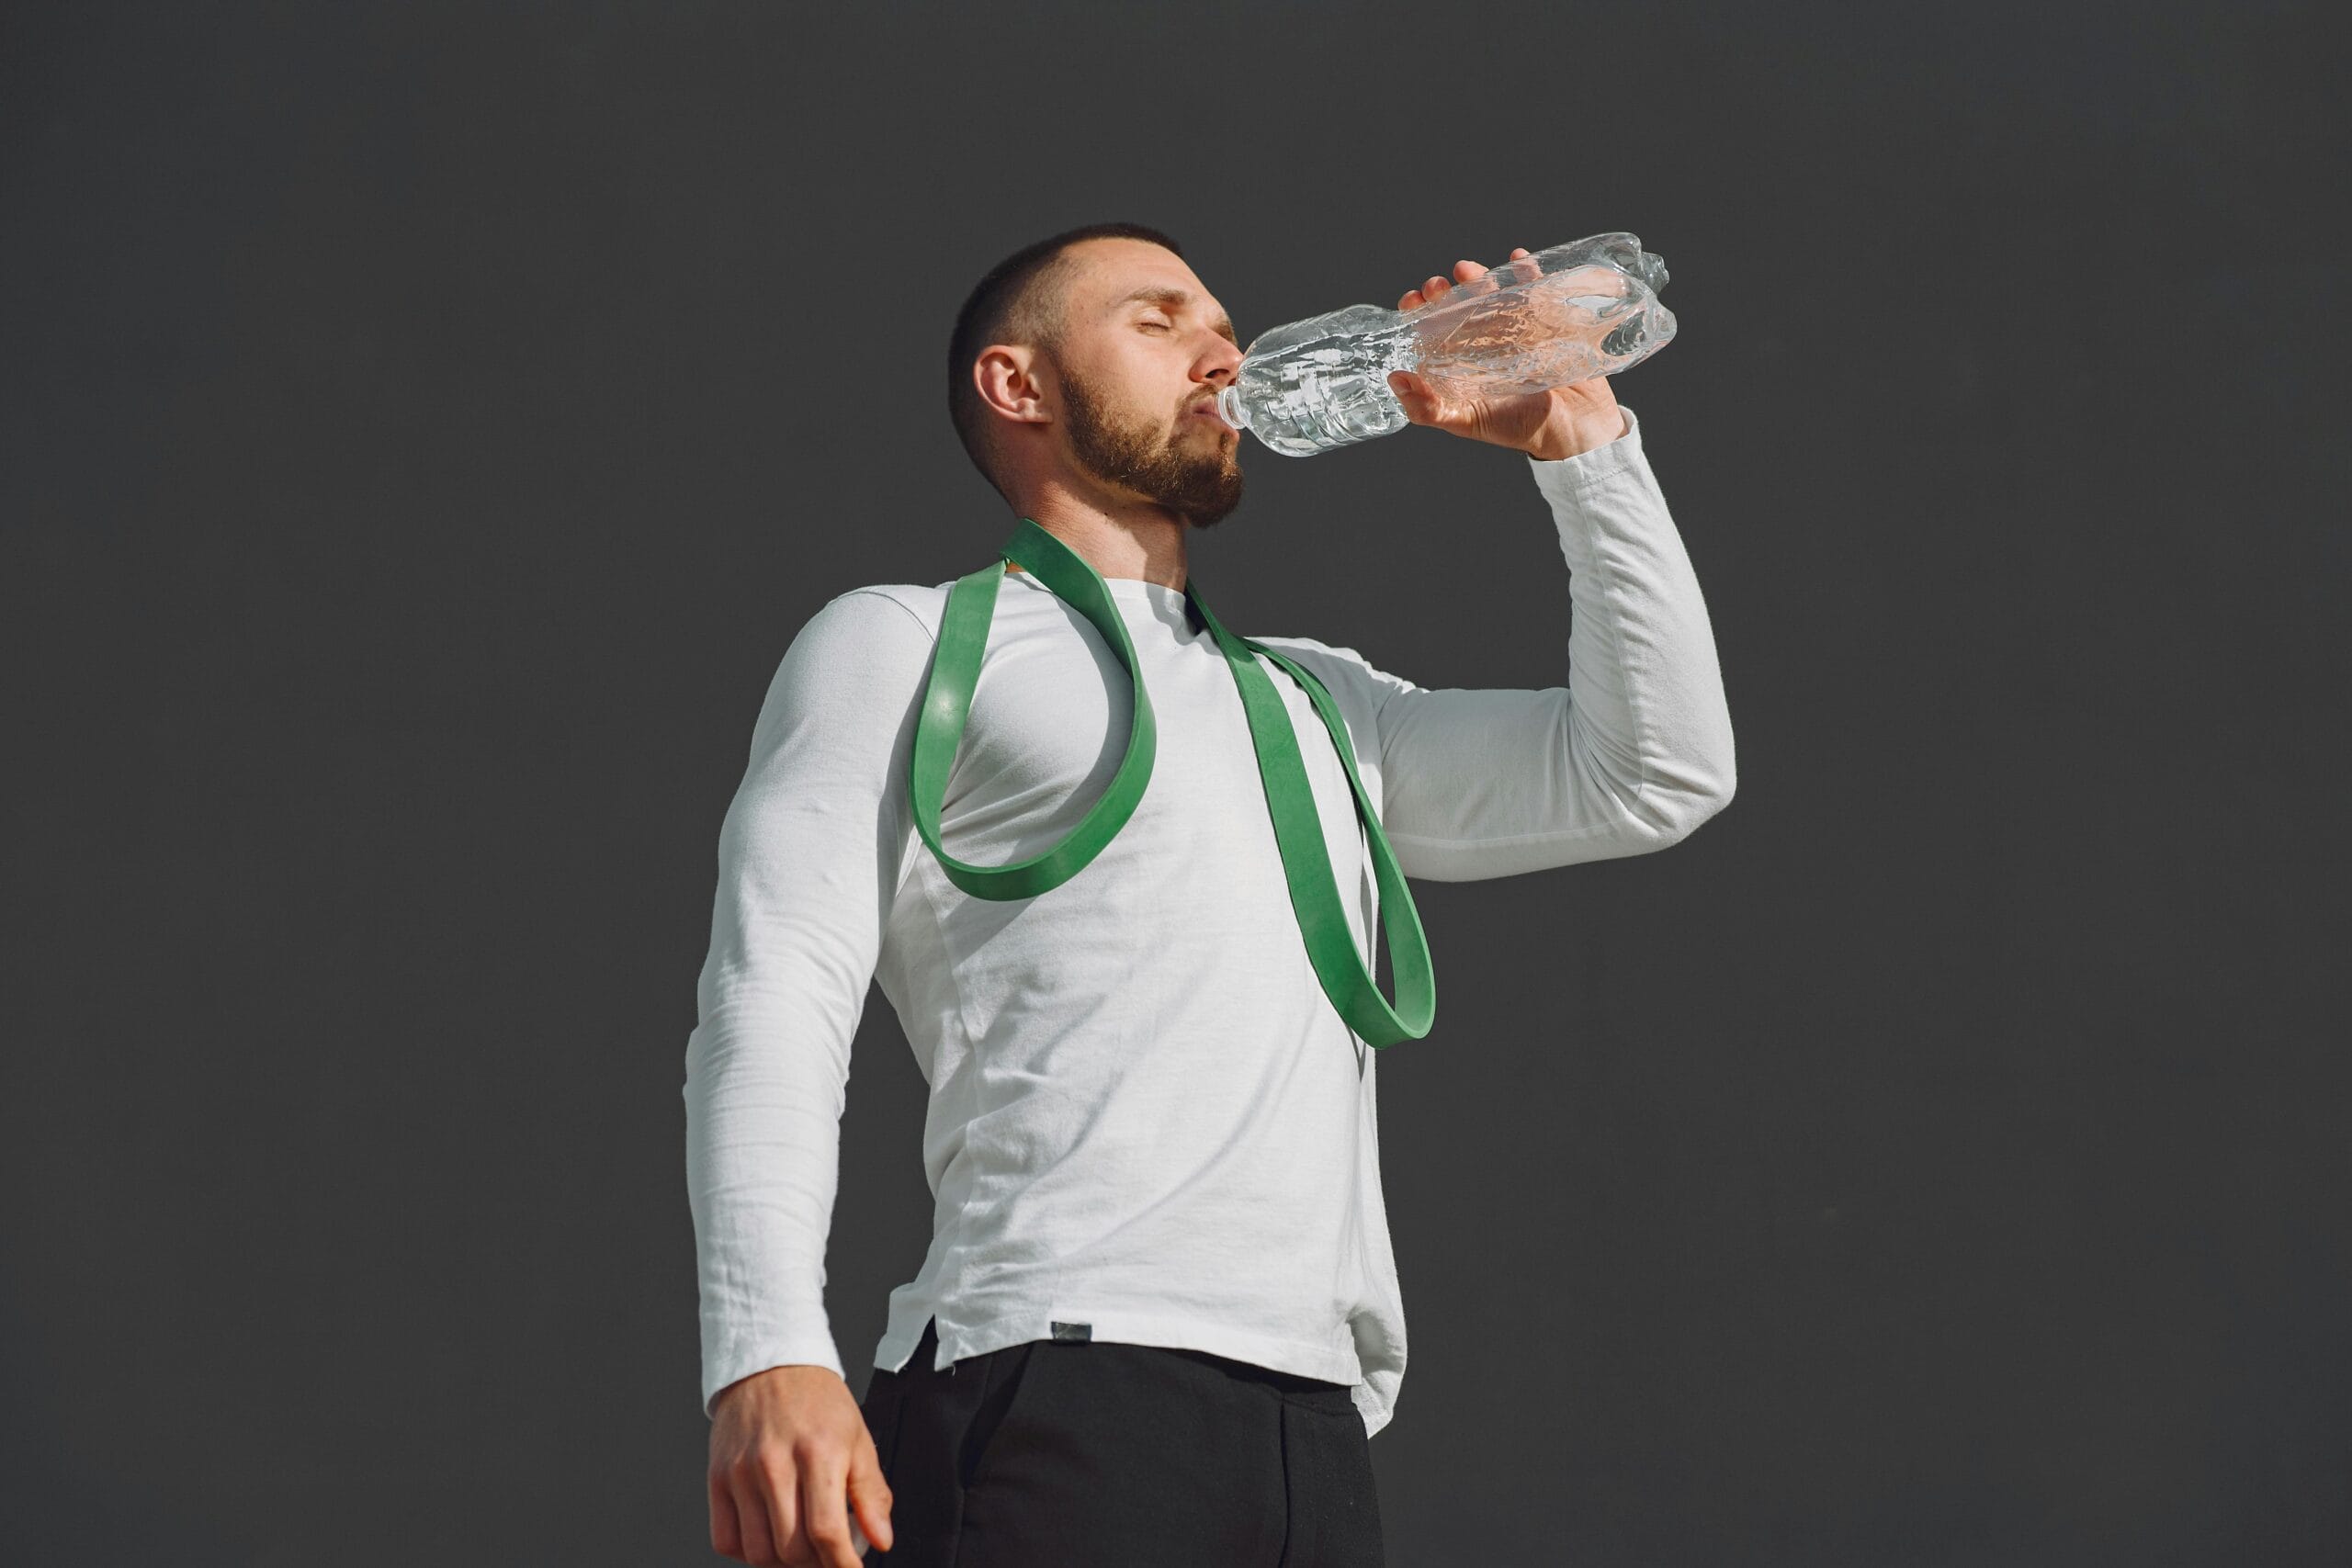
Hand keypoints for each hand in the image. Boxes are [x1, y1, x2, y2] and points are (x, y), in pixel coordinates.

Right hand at [708, 1364, 894, 1564]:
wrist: (771, 1364)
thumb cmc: (818, 1401)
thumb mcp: (858, 1439)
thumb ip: (871, 1494)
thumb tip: (881, 1541)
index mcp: (818, 1452)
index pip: (826, 1531)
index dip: (842, 1565)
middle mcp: (775, 1464)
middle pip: (791, 1549)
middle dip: (815, 1563)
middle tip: (827, 1552)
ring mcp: (741, 1472)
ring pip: (758, 1552)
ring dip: (782, 1562)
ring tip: (799, 1546)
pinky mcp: (717, 1477)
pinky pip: (725, 1540)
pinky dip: (747, 1552)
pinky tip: (767, 1536)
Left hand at [1390, 247, 1626, 460]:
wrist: (1576, 430)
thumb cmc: (1518, 429)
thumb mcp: (1468, 422)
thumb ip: (1429, 408)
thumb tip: (1395, 378)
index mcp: (1460, 364)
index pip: (1432, 330)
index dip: (1419, 312)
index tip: (1414, 299)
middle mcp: (1484, 343)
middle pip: (1460, 307)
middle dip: (1447, 291)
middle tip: (1439, 284)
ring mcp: (1516, 330)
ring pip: (1493, 294)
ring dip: (1480, 278)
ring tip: (1466, 270)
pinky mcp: (1547, 322)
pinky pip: (1536, 290)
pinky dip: (1527, 272)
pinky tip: (1518, 259)